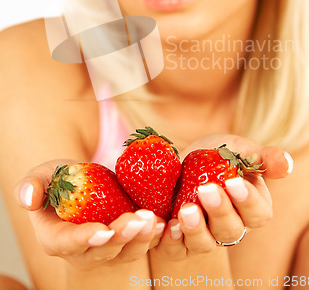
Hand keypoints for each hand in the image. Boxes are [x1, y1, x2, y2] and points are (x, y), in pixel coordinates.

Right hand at [14, 160, 164, 269]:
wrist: (83, 184)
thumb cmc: (60, 181)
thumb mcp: (43, 176)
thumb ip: (32, 185)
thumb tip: (28, 198)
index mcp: (56, 238)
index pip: (69, 243)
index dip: (86, 238)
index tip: (103, 230)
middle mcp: (82, 251)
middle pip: (103, 251)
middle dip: (122, 237)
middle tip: (138, 221)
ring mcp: (107, 249)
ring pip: (126, 251)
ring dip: (141, 238)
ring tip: (154, 220)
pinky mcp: (126, 242)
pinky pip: (141, 244)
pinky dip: (152, 235)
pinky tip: (162, 221)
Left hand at [153, 134, 291, 260]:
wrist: (181, 160)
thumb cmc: (217, 154)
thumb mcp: (239, 148)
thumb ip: (262, 157)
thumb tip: (286, 164)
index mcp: (251, 207)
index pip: (257, 213)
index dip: (247, 201)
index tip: (233, 182)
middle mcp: (229, 226)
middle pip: (231, 230)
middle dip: (220, 211)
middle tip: (206, 190)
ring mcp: (203, 235)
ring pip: (205, 244)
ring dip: (196, 229)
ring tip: (185, 210)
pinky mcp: (178, 239)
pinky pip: (176, 250)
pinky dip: (172, 240)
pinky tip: (167, 224)